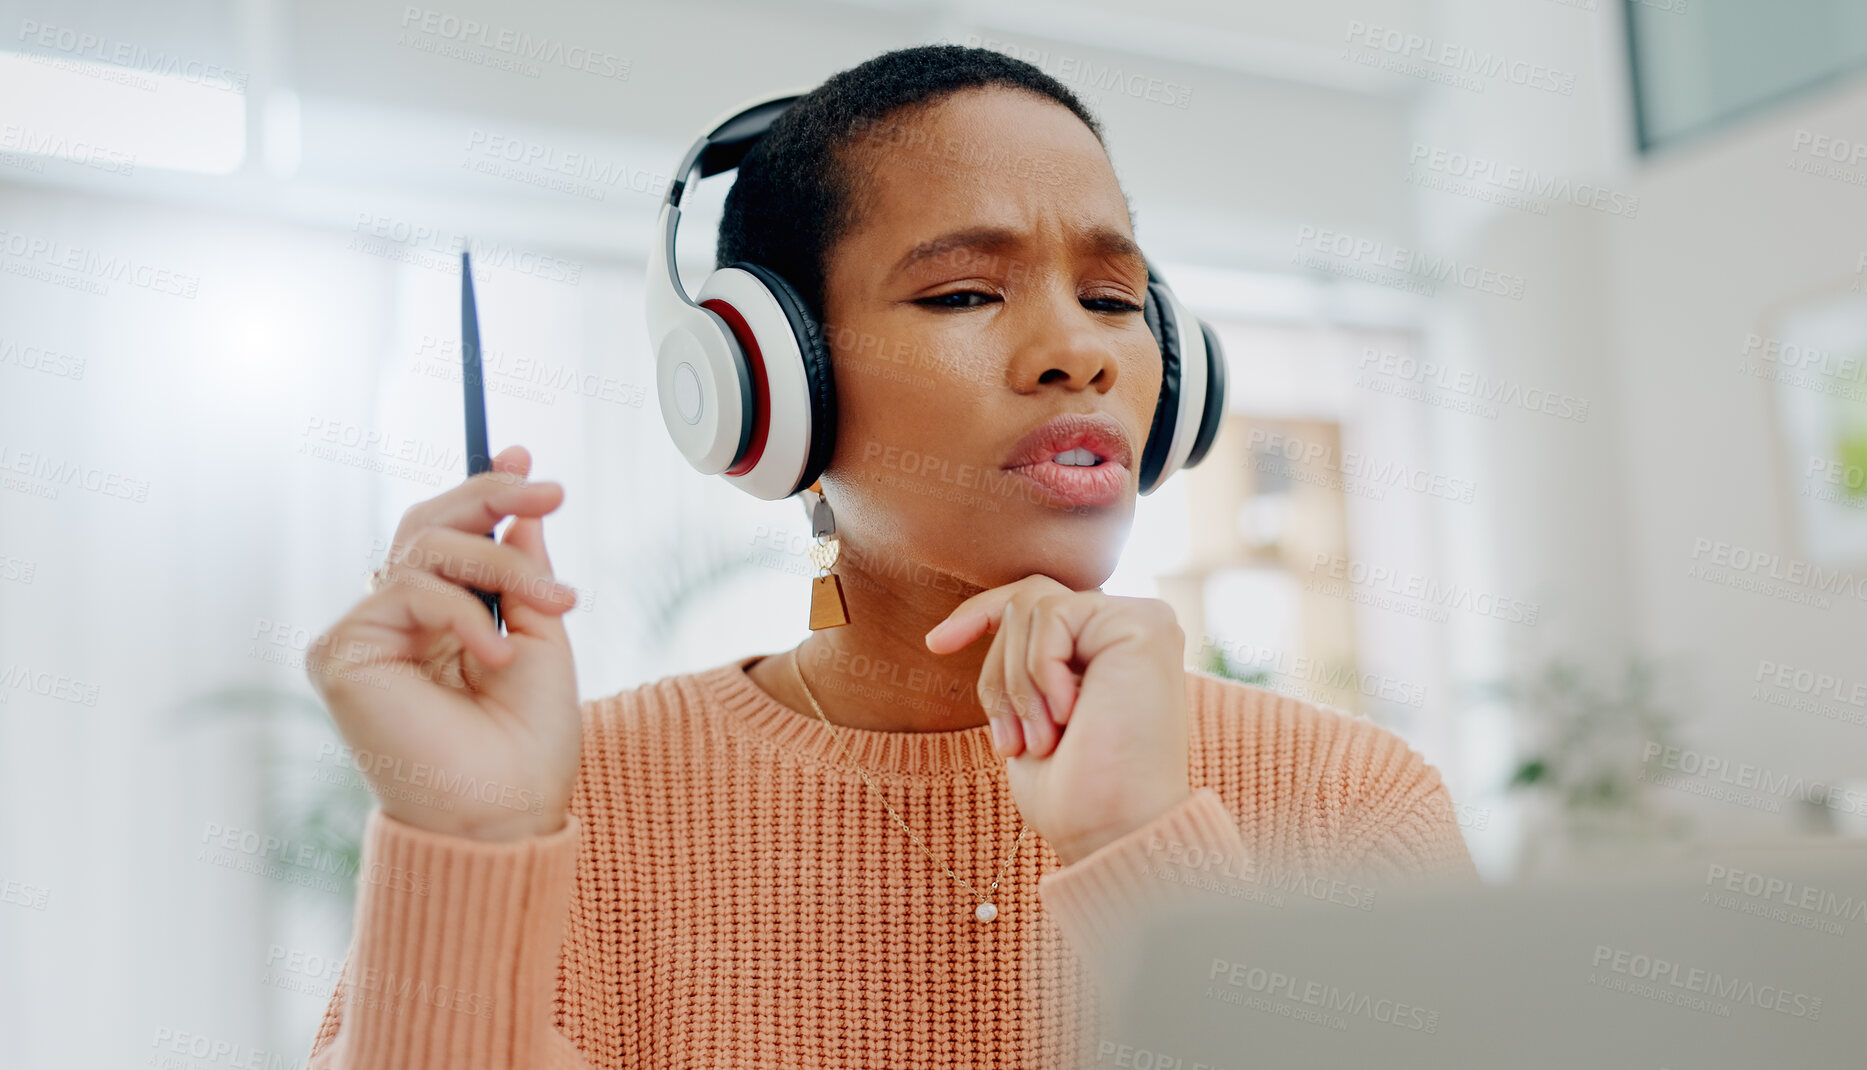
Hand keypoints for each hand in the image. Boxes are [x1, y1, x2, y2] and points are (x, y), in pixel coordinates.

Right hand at [305, 445, 582, 841]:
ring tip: (555, 606)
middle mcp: (397, 623)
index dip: (482, 493)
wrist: (504, 813)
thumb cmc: (526, 745)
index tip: (526, 459)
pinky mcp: (343, 652)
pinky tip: (497, 656)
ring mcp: (367, 635)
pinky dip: (463, 613)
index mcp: (442, 621)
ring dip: (501, 567)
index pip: (448, 538)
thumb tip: (522, 511)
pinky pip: (406, 590)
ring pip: (425, 549)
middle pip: (426, 526)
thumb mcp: (542, 638)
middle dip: (490, 500)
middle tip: (550, 493)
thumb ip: (523, 573)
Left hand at [924, 575, 1192, 866]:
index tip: (935, 645)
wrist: (1110, 832)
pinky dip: (1040, 669)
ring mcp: (1144, 621)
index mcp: (1108, 648)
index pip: (1037, 600)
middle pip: (1027, 601)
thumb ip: (1026, 659)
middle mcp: (1131, 628)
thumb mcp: (1031, 713)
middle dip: (997, 672)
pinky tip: (1069, 716)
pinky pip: (1054, 613)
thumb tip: (995, 613)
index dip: (981, 612)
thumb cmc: (1073, 793)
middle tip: (1011, 744)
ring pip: (1032, 606)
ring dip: (1017, 683)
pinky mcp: (1146, 623)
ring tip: (1041, 741)